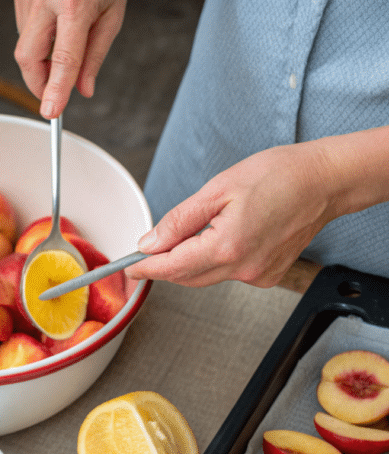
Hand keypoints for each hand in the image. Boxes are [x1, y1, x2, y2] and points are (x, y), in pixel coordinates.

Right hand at [13, 0, 134, 117]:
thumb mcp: (115, 14)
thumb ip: (96, 56)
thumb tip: (83, 90)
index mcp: (76, 0)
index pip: (62, 58)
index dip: (55, 90)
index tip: (51, 113)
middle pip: (28, 57)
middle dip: (39, 83)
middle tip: (56, 94)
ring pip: (25, 46)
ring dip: (42, 60)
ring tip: (68, 43)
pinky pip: (25, 30)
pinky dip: (39, 41)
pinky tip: (58, 25)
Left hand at [128, 141, 339, 287]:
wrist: (324, 182)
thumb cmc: (279, 175)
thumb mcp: (218, 189)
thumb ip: (180, 220)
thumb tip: (150, 243)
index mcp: (228, 246)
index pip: (173, 267)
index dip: (147, 267)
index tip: (129, 266)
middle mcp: (243, 268)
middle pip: (188, 278)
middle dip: (164, 267)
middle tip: (147, 251)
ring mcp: (258, 275)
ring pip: (207, 277)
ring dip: (190, 262)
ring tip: (189, 234)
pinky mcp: (268, 275)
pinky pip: (229, 273)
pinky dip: (216, 261)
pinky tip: (223, 237)